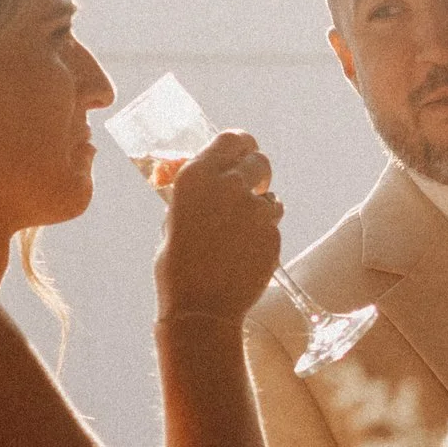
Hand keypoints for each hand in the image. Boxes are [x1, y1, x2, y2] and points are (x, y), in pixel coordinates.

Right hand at [157, 128, 282, 323]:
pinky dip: (264, 233)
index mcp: (196, 176)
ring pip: (270, 196)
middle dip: (257, 173)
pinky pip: (273, 223)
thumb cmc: (178, 265)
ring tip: (239, 233)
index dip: (242, 145)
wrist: (200, 307)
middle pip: (258, 161)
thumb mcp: (174, 220)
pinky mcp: (272, 231)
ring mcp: (253, 208)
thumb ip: (196, 194)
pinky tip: (245, 252)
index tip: (245, 152)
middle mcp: (227, 185)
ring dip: (261, 207)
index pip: (231, 138)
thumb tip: (211, 177)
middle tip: (251, 188)